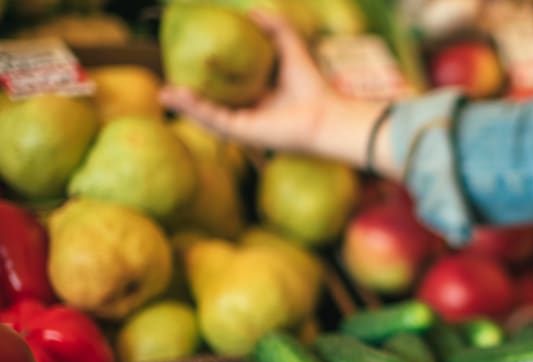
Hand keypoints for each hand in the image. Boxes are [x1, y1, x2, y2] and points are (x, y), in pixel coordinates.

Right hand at [159, 11, 387, 167]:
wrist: (326, 115)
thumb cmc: (314, 87)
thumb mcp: (291, 49)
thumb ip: (276, 29)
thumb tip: (254, 11)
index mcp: (259, 98)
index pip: (227, 89)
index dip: (206, 78)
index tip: (185, 63)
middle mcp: (250, 113)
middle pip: (212, 105)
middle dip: (187, 97)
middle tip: (166, 82)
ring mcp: (244, 125)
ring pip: (207, 115)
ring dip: (185, 105)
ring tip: (163, 92)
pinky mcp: (243, 133)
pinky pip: (213, 120)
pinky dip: (194, 110)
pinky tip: (178, 97)